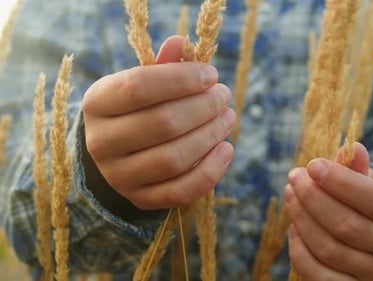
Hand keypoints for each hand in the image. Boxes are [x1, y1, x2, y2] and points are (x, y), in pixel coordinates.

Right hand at [82, 36, 235, 210]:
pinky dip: (210, 171)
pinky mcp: (141, 199)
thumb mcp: (141, 84)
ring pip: (173, 159)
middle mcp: (101, 143)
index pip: (138, 88)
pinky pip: (181, 191)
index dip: (181, 79)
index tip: (211, 75)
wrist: (118, 153)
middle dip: (203, 107)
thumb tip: (178, 43)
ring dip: (210, 136)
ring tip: (228, 118)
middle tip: (224, 96)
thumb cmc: (136, 110)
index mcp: (97, 104)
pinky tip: (226, 148)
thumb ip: (160, 66)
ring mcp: (119, 176)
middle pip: (162, 124)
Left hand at [285, 142, 372, 279]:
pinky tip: (293, 226)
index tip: (313, 165)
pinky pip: (319, 275)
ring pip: (331, 249)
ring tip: (290, 194)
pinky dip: (300, 250)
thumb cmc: (365, 194)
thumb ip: (357, 165)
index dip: (342, 183)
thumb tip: (353, 149)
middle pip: (349, 226)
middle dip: (314, 198)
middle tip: (294, 177)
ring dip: (302, 219)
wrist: (370, 226)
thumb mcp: (366, 176)